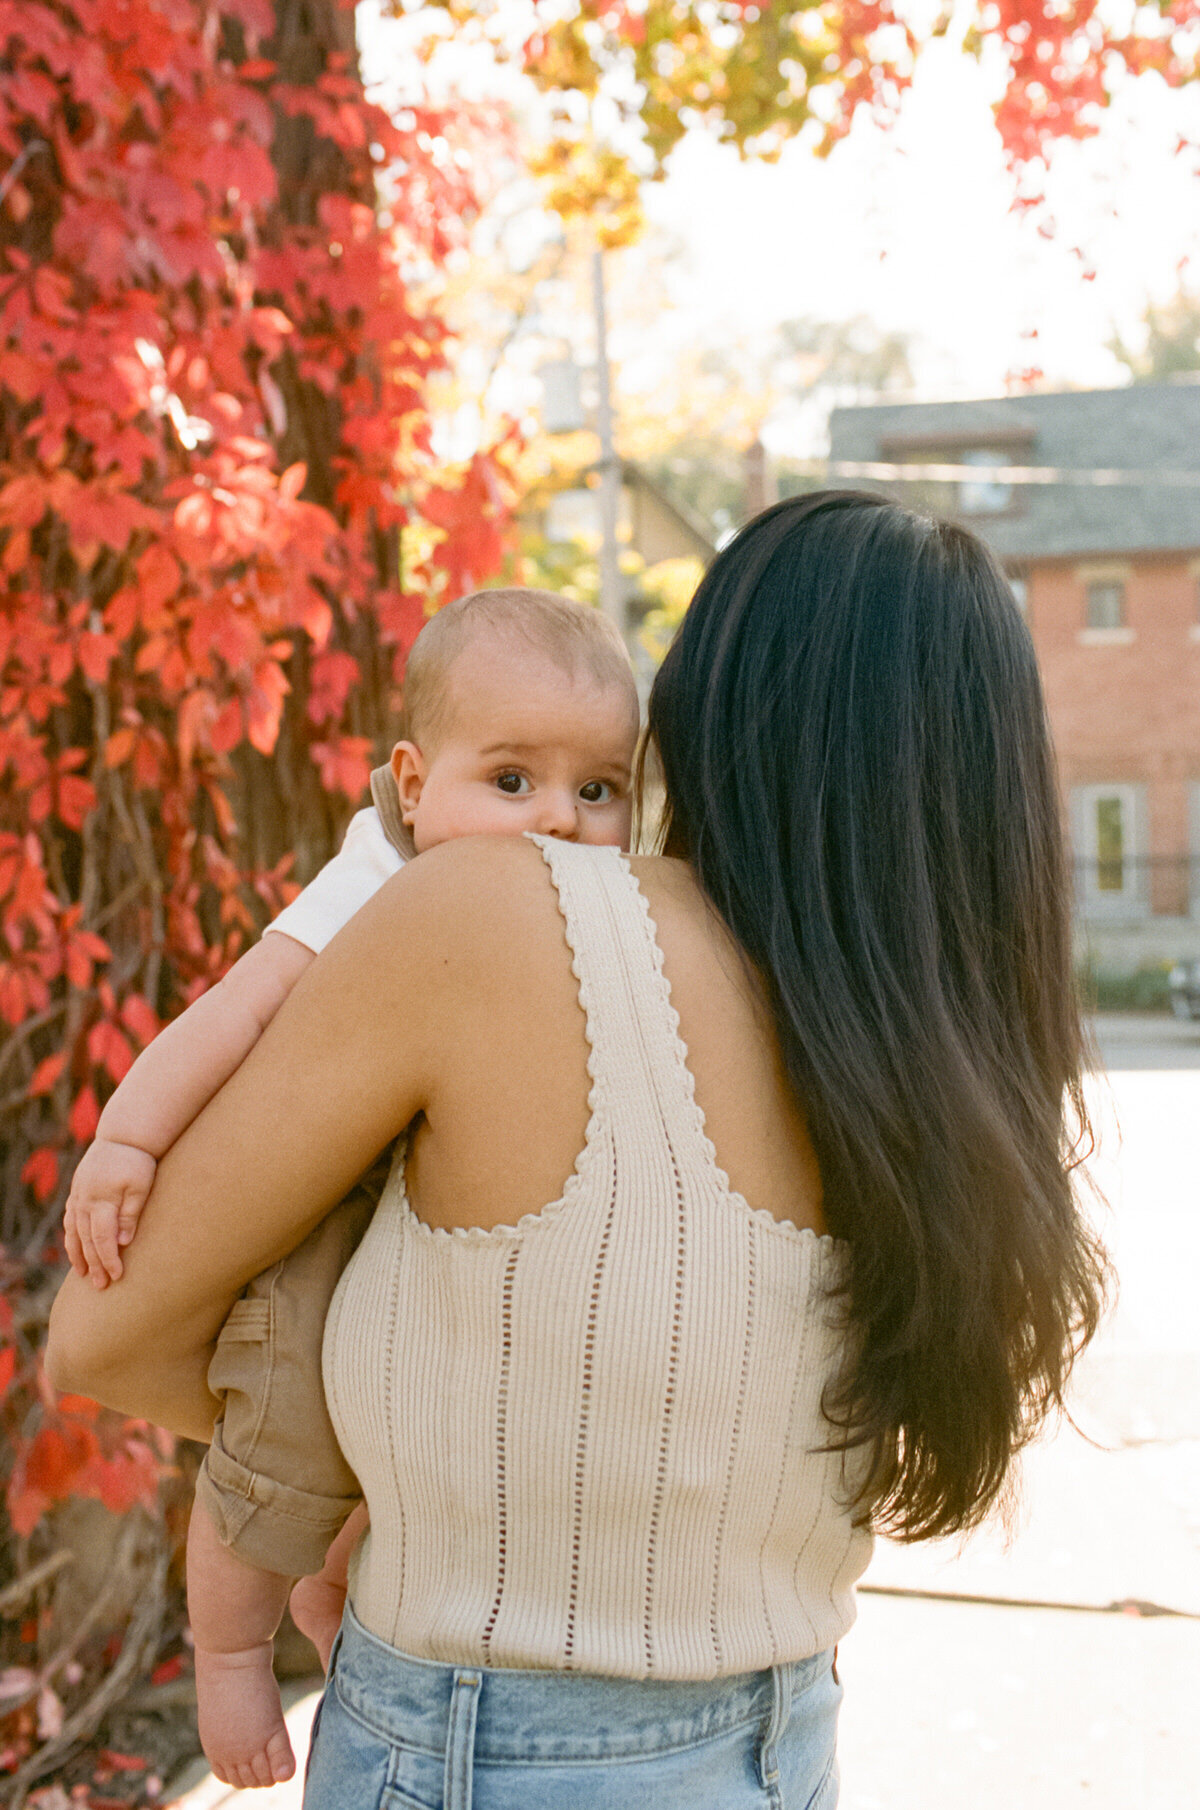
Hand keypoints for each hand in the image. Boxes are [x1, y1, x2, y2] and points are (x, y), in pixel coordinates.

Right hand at [64, 1140, 157, 1287]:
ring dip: (78, 1254)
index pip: (102, 1239)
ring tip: (82, 1274)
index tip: (117, 1277)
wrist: (122, 1135)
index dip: (109, 1259)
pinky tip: (75, 1247)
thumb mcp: (141, 1186)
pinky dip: (72, 1236)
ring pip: (73, 1232)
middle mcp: (85, 1201)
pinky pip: (70, 1219)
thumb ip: (130, 1213)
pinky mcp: (77, 1191)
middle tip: (100, 1286)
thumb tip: (123, 1241)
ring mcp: (78, 1196)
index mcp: (101, 1201)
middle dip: (94, 1264)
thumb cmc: (137, 1161)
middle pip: (86, 1240)